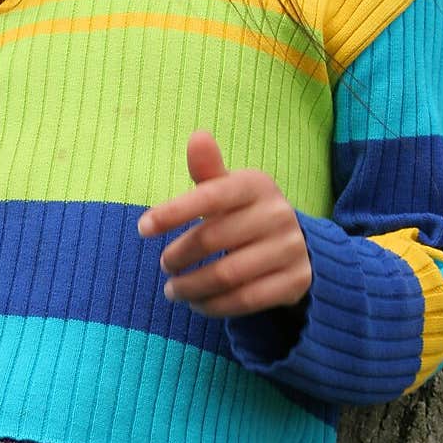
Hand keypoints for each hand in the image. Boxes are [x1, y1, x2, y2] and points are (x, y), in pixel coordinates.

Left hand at [137, 130, 311, 316]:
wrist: (299, 245)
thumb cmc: (245, 212)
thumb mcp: (228, 189)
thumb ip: (208, 169)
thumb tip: (197, 136)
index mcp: (256, 185)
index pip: (209, 196)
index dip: (172, 212)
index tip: (142, 228)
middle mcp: (278, 213)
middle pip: (212, 240)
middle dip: (178, 256)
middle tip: (164, 266)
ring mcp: (290, 249)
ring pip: (226, 276)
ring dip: (191, 287)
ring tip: (174, 290)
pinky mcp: (296, 281)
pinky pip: (245, 301)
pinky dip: (213, 306)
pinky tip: (198, 303)